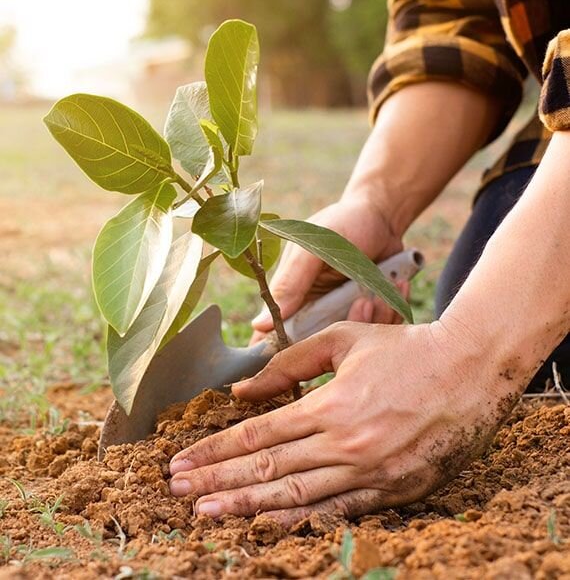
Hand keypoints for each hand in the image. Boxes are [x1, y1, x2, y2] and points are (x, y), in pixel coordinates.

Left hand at [169, 319, 522, 526]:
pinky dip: (298, 521)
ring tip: (207, 513)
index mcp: (331, 406)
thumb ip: (290, 365)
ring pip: (295, 498)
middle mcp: (345, 445)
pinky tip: (266, 526)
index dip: (216, 450)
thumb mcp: (343, 341)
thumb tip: (244, 389)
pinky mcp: (391, 491)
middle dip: (218, 482)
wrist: (469, 372)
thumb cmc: (405, 350)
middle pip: (267, 470)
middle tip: (178, 492)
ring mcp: (368, 474)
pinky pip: (335, 512)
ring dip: (246, 507)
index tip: (183, 461)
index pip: (258, 435)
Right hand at [250, 196, 406, 344]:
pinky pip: (381, 328)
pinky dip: (392, 310)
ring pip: (355, 340)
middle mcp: (316, 313)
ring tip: (382, 287)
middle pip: (324, 347)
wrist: (382, 215)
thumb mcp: (312, 249)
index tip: (304, 361)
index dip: (283, 355)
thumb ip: (290, 283)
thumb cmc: (342, 223)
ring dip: (376, 316)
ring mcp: (344, 316)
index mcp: (291, 299)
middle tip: (364, 301)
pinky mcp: (372, 316)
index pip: (275, 339)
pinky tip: (399, 283)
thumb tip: (259, 325)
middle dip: (346, 328)